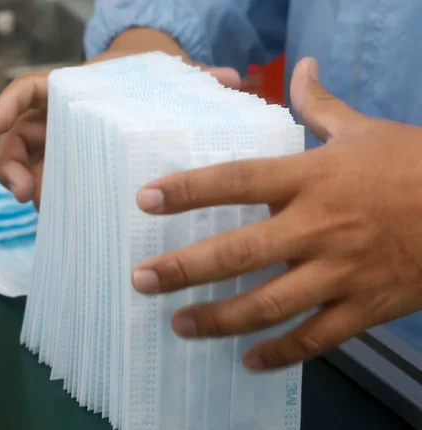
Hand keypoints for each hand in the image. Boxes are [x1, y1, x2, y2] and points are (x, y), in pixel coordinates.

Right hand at [0, 29, 240, 208]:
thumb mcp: (171, 77)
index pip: (30, 89)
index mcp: (75, 90)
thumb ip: (198, 76)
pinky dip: (47, 201)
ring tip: (39, 210)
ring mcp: (62, 147)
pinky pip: (50, 185)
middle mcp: (60, 119)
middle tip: (23, 192)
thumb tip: (233, 77)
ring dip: (24, 187)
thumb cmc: (153, 84)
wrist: (149, 97)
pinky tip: (60, 220)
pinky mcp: (72, 170)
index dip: (8, 104)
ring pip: (28, 166)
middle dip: (11, 163)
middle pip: (18, 136)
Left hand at [132, 57, 421, 370]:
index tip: (146, 199)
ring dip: (220, 319)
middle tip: (143, 280)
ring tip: (181, 325)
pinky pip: (316, 339)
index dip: (188, 190)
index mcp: (312, 179)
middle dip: (185, 269)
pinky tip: (250, 360)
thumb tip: (300, 66)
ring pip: (269, 304)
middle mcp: (318, 227)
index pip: (237, 181)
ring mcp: (341, 272)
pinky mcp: (365, 307)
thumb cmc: (412, 165)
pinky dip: (281, 353)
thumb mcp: (364, 129)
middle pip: (240, 252)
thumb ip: (321, 104)